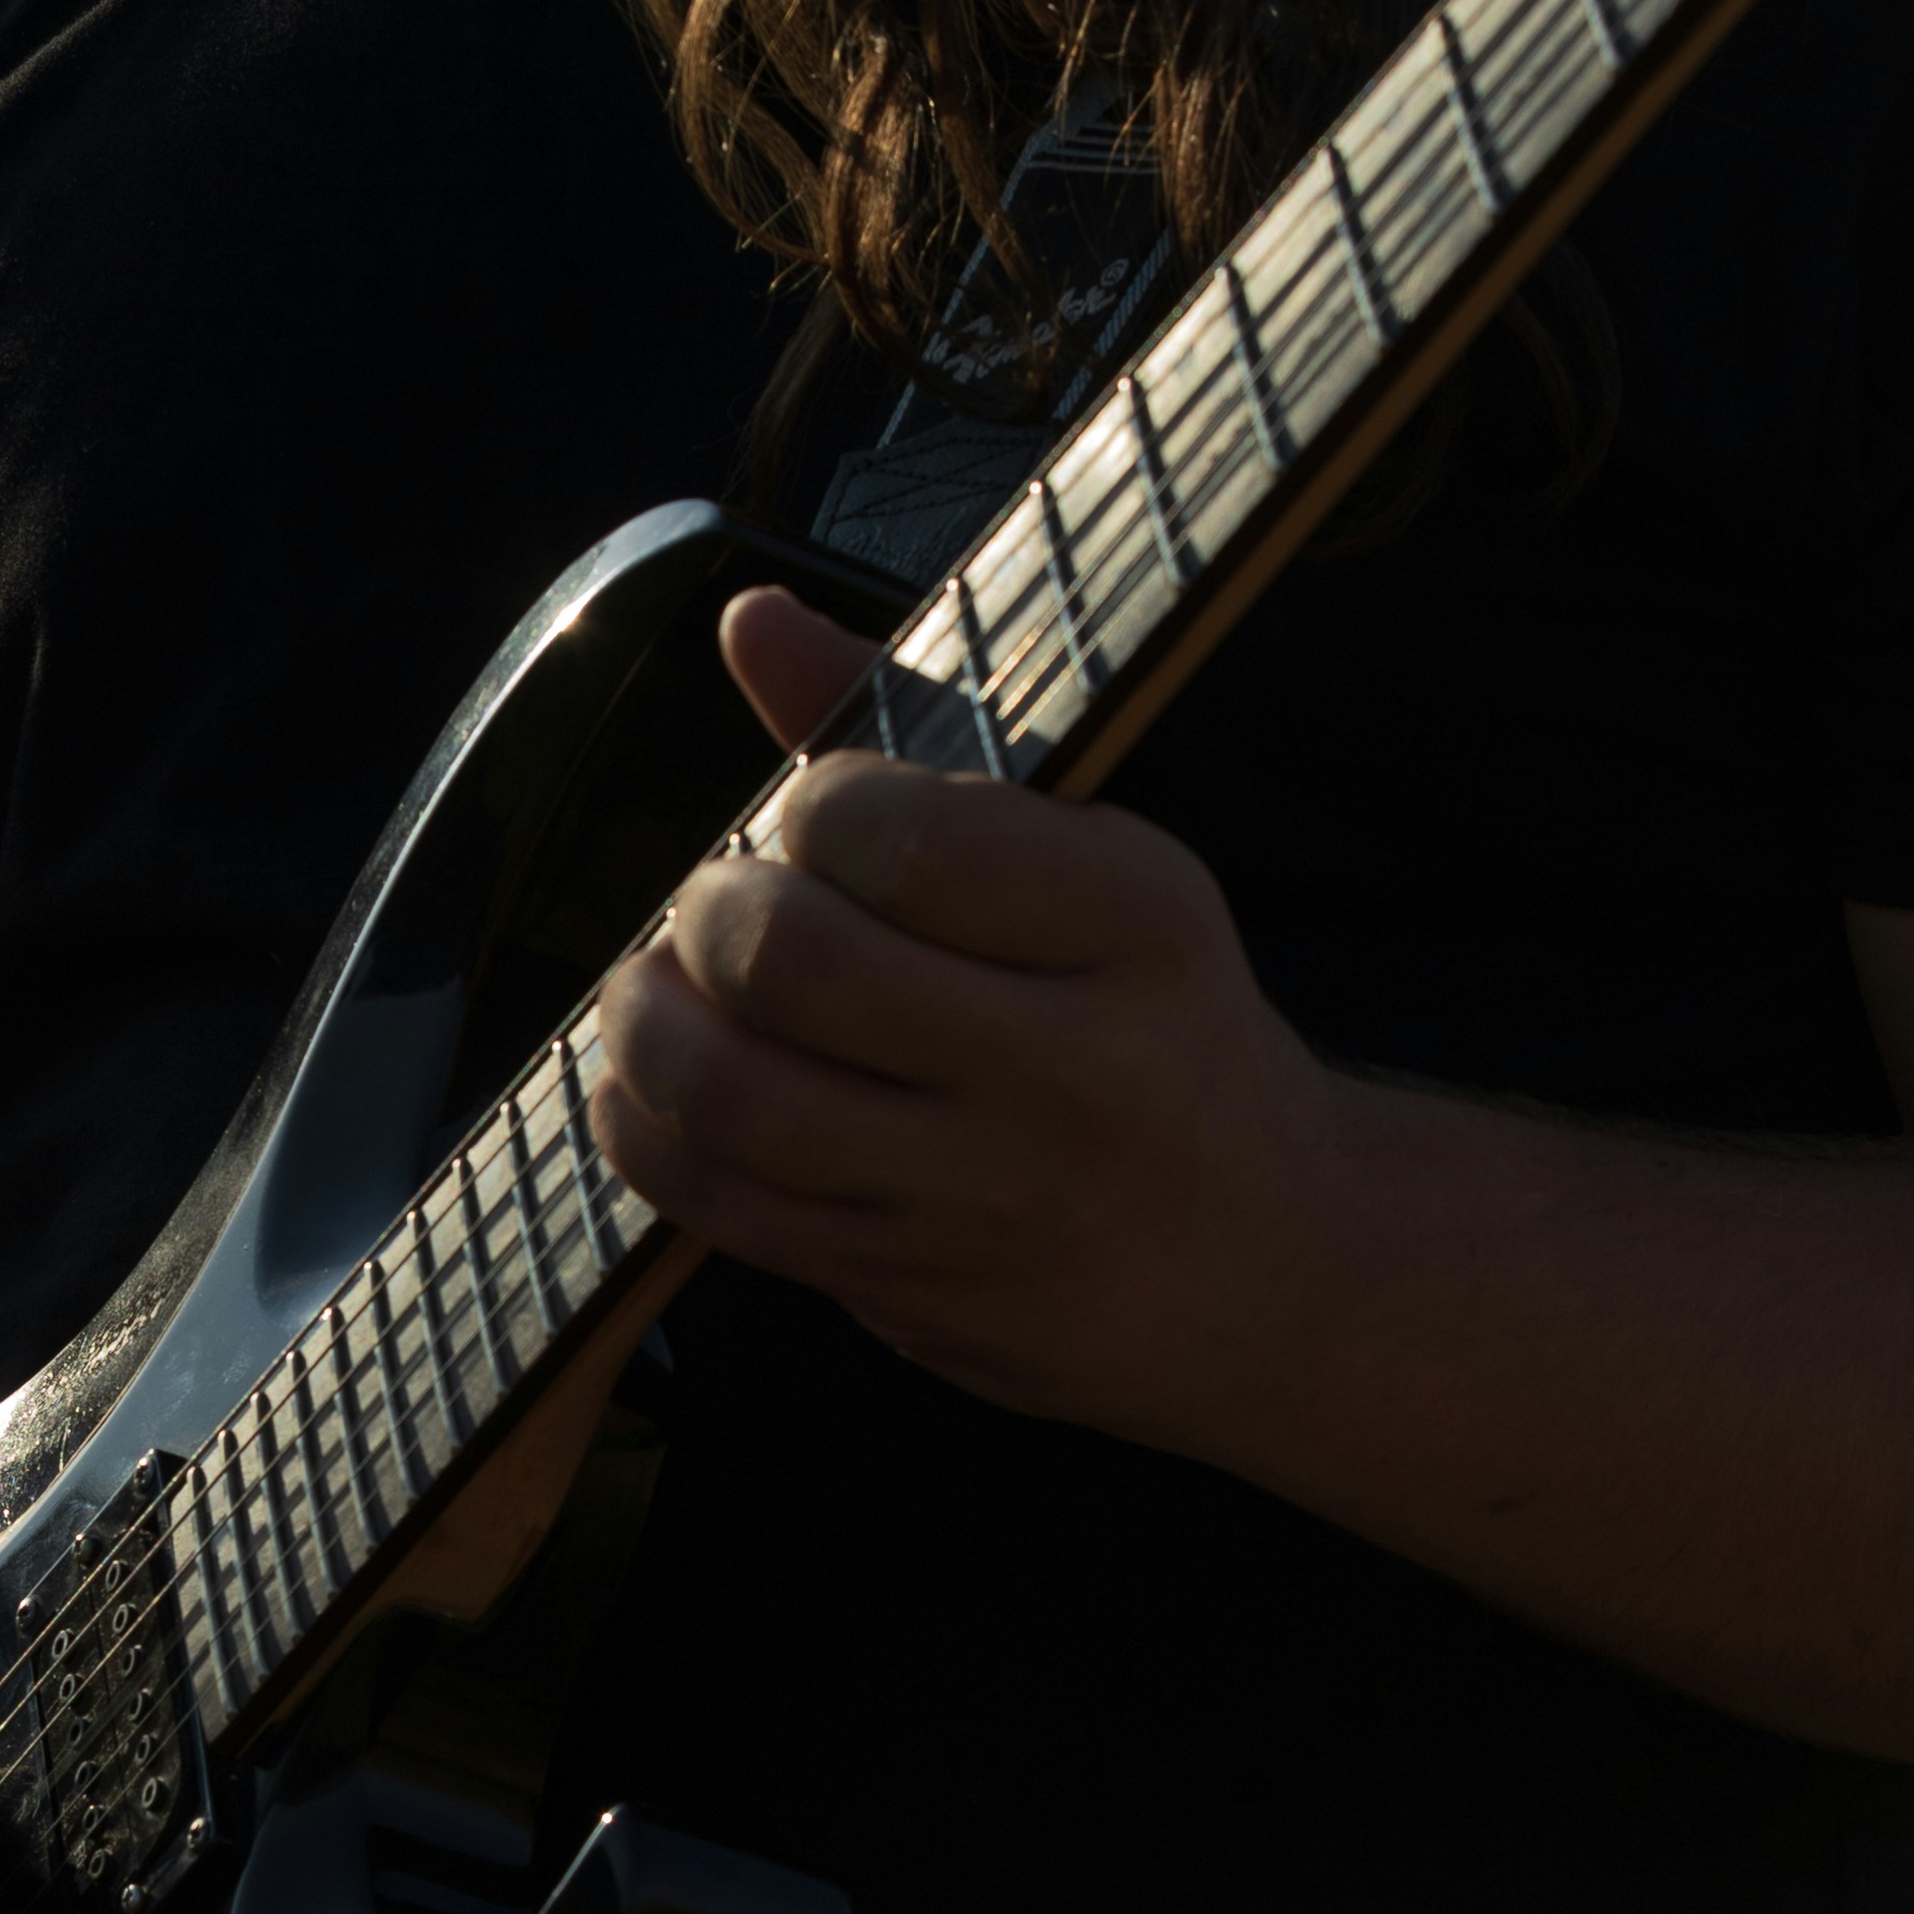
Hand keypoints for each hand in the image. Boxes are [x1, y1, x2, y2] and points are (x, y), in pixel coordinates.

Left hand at [585, 587, 1370, 1444]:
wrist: (1271, 1259)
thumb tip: (750, 619)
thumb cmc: (1152, 1019)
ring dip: (649, 1018)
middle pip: (794, 965)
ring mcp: (989, 1200)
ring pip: (734, 1097)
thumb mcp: (1090, 859)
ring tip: (664, 984)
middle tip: (720, 904)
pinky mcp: (915, 1294)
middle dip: (710, 910)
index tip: (819, 821)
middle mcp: (1073, 1069)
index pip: (900, 837)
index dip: (812, 809)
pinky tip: (651, 1081)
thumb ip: (908, 728)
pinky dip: (642, 1124)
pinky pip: (717, 1206)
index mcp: (1135, 924)